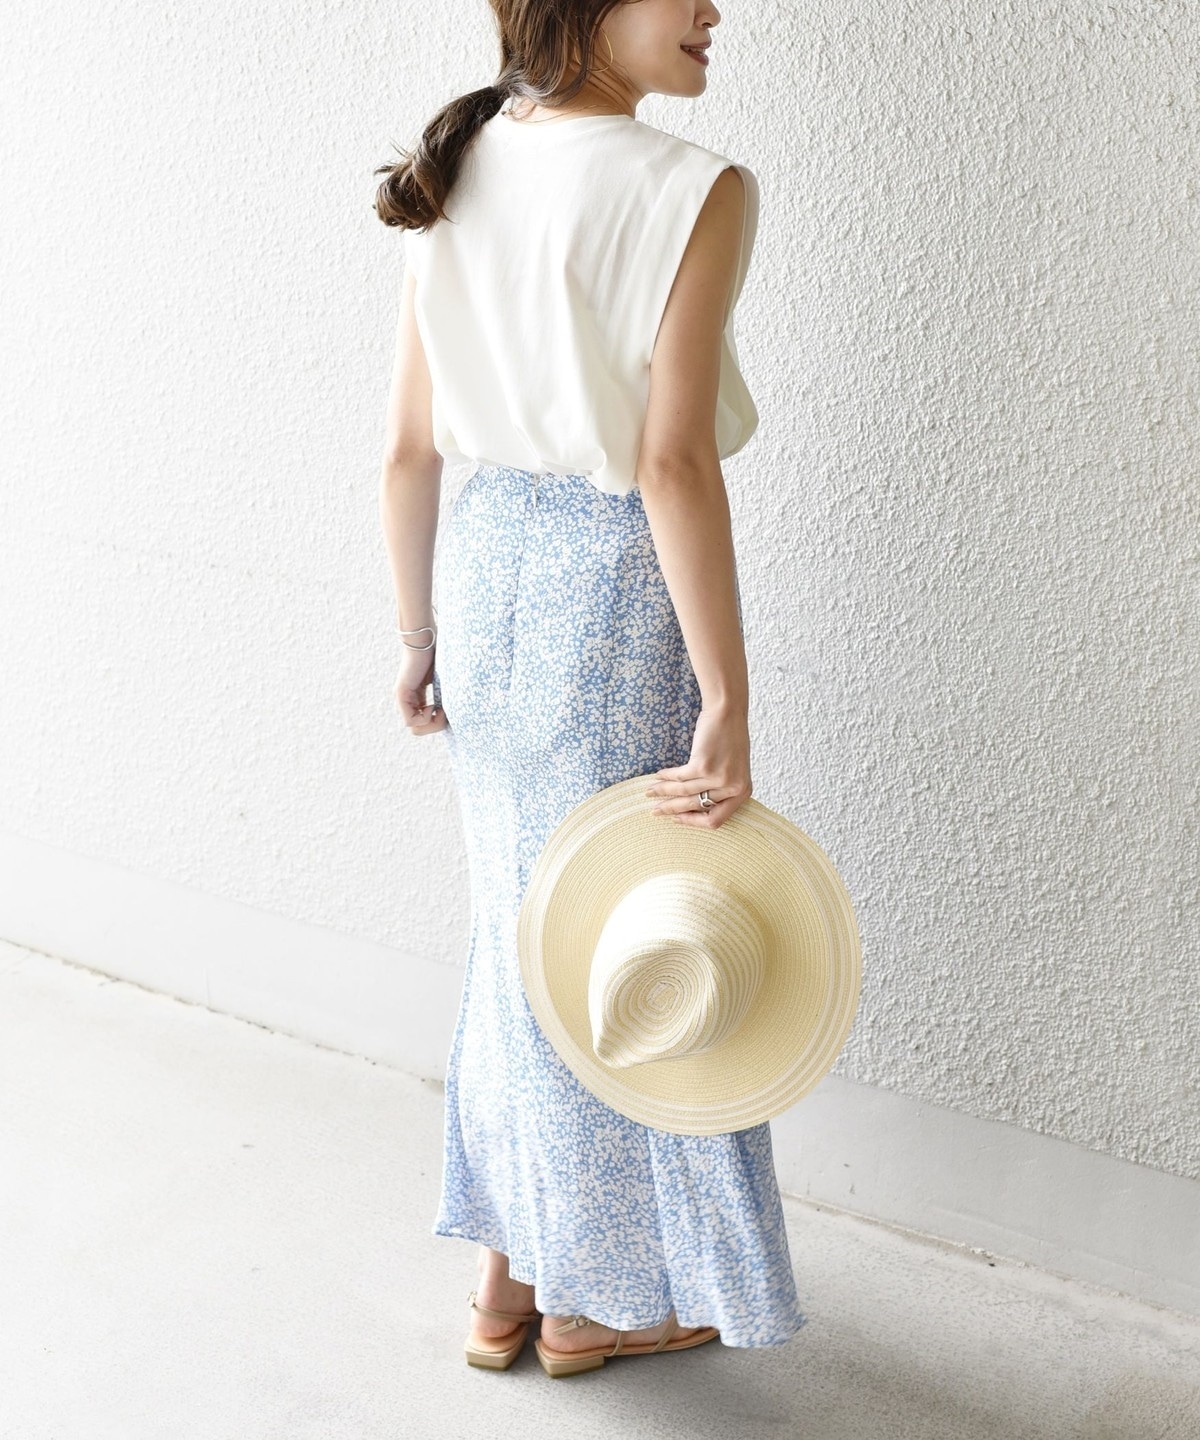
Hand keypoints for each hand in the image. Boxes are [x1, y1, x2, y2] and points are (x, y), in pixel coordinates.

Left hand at [394, 644, 447, 734]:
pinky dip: (424, 717)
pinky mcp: (401, 694)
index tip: (447, 708)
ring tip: (439, 708)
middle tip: (444, 712)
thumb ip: (445, 697)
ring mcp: (402, 699)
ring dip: (431, 722)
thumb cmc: (437, 655)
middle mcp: (408, 701)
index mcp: (416, 698)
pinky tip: (432, 706)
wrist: (425, 640)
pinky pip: (410, 721)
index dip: (438, 722)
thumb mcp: (444, 682)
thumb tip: (461, 712)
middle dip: (435, 726)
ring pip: (414, 728)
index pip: (424, 724)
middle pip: (419, 730)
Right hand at [643, 704, 750, 828]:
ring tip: (650, 792)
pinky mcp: (703, 766)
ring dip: (663, 792)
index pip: (715, 820)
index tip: (677, 818)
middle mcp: (732, 788)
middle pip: (696, 808)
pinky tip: (658, 775)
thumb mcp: (733, 768)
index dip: (692, 822)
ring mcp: (718, 778)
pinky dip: (666, 777)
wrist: (728, 712)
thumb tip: (691, 807)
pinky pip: (679, 777)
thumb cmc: (730, 738)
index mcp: (742, 792)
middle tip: (655, 810)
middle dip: (671, 810)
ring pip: (683, 793)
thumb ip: (721, 789)